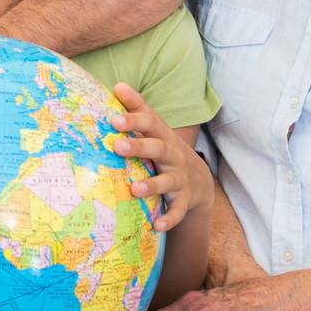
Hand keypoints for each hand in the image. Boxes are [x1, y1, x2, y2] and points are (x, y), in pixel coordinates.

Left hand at [109, 83, 212, 233]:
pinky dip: (169, 219)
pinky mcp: (184, 201)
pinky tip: (156, 226)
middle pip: (158, 149)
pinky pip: (178, 211)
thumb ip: (136, 107)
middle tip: (117, 147)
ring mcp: (179, 178)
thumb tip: (117, 85)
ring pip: (167, 181)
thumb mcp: (153, 127)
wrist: (197, 178)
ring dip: (152, 185)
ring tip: (134, 189)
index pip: (149, 123)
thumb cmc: (163, 147)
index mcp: (162, 135)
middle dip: (139, 147)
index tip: (113, 120)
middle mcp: (172, 155)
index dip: (133, 120)